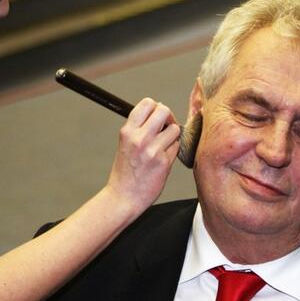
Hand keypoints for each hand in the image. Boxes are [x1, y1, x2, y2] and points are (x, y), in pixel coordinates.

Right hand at [106, 98, 180, 215]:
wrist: (123, 197)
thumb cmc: (126, 172)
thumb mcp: (126, 144)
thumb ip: (139, 128)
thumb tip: (160, 112)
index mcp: (127, 131)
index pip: (147, 103)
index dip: (157, 107)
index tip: (158, 117)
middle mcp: (139, 138)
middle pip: (164, 111)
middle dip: (169, 117)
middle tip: (167, 127)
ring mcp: (152, 150)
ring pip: (175, 129)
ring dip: (173, 136)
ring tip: (163, 147)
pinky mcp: (164, 162)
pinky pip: (177, 147)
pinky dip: (173, 151)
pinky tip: (163, 159)